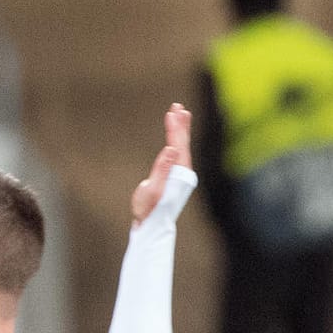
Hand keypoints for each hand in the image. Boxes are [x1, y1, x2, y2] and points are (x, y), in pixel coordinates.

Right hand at [131, 103, 191, 224]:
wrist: (151, 226)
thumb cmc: (148, 209)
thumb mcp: (152, 189)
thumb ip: (163, 168)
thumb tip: (172, 149)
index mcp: (179, 171)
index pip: (178, 144)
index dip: (175, 127)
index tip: (172, 111)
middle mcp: (184, 171)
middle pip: (183, 143)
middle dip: (180, 124)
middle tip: (178, 106)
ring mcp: (182, 174)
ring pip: (183, 147)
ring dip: (181, 131)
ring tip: (181, 115)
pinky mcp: (177, 177)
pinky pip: (180, 153)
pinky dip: (178, 142)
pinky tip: (176, 139)